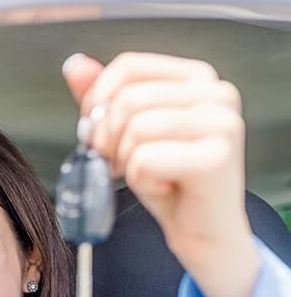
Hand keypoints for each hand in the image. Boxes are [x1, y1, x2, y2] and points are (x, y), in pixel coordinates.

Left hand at [62, 51, 252, 265]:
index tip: (98, 133)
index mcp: (197, 78)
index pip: (128, 66)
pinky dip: (141, 182)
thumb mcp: (128, 134)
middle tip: (119, 164)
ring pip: (135, 129)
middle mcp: (217, 93)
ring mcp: (222, 123)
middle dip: (107, 139)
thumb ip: (105, 98)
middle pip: (127, 99)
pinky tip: (163, 188)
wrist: (202, 232)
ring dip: (125, 162)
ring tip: (145, 175)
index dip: (98, 101)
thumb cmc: (168, 182)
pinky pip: (146, 161)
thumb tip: (75, 65)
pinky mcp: (217, 157)